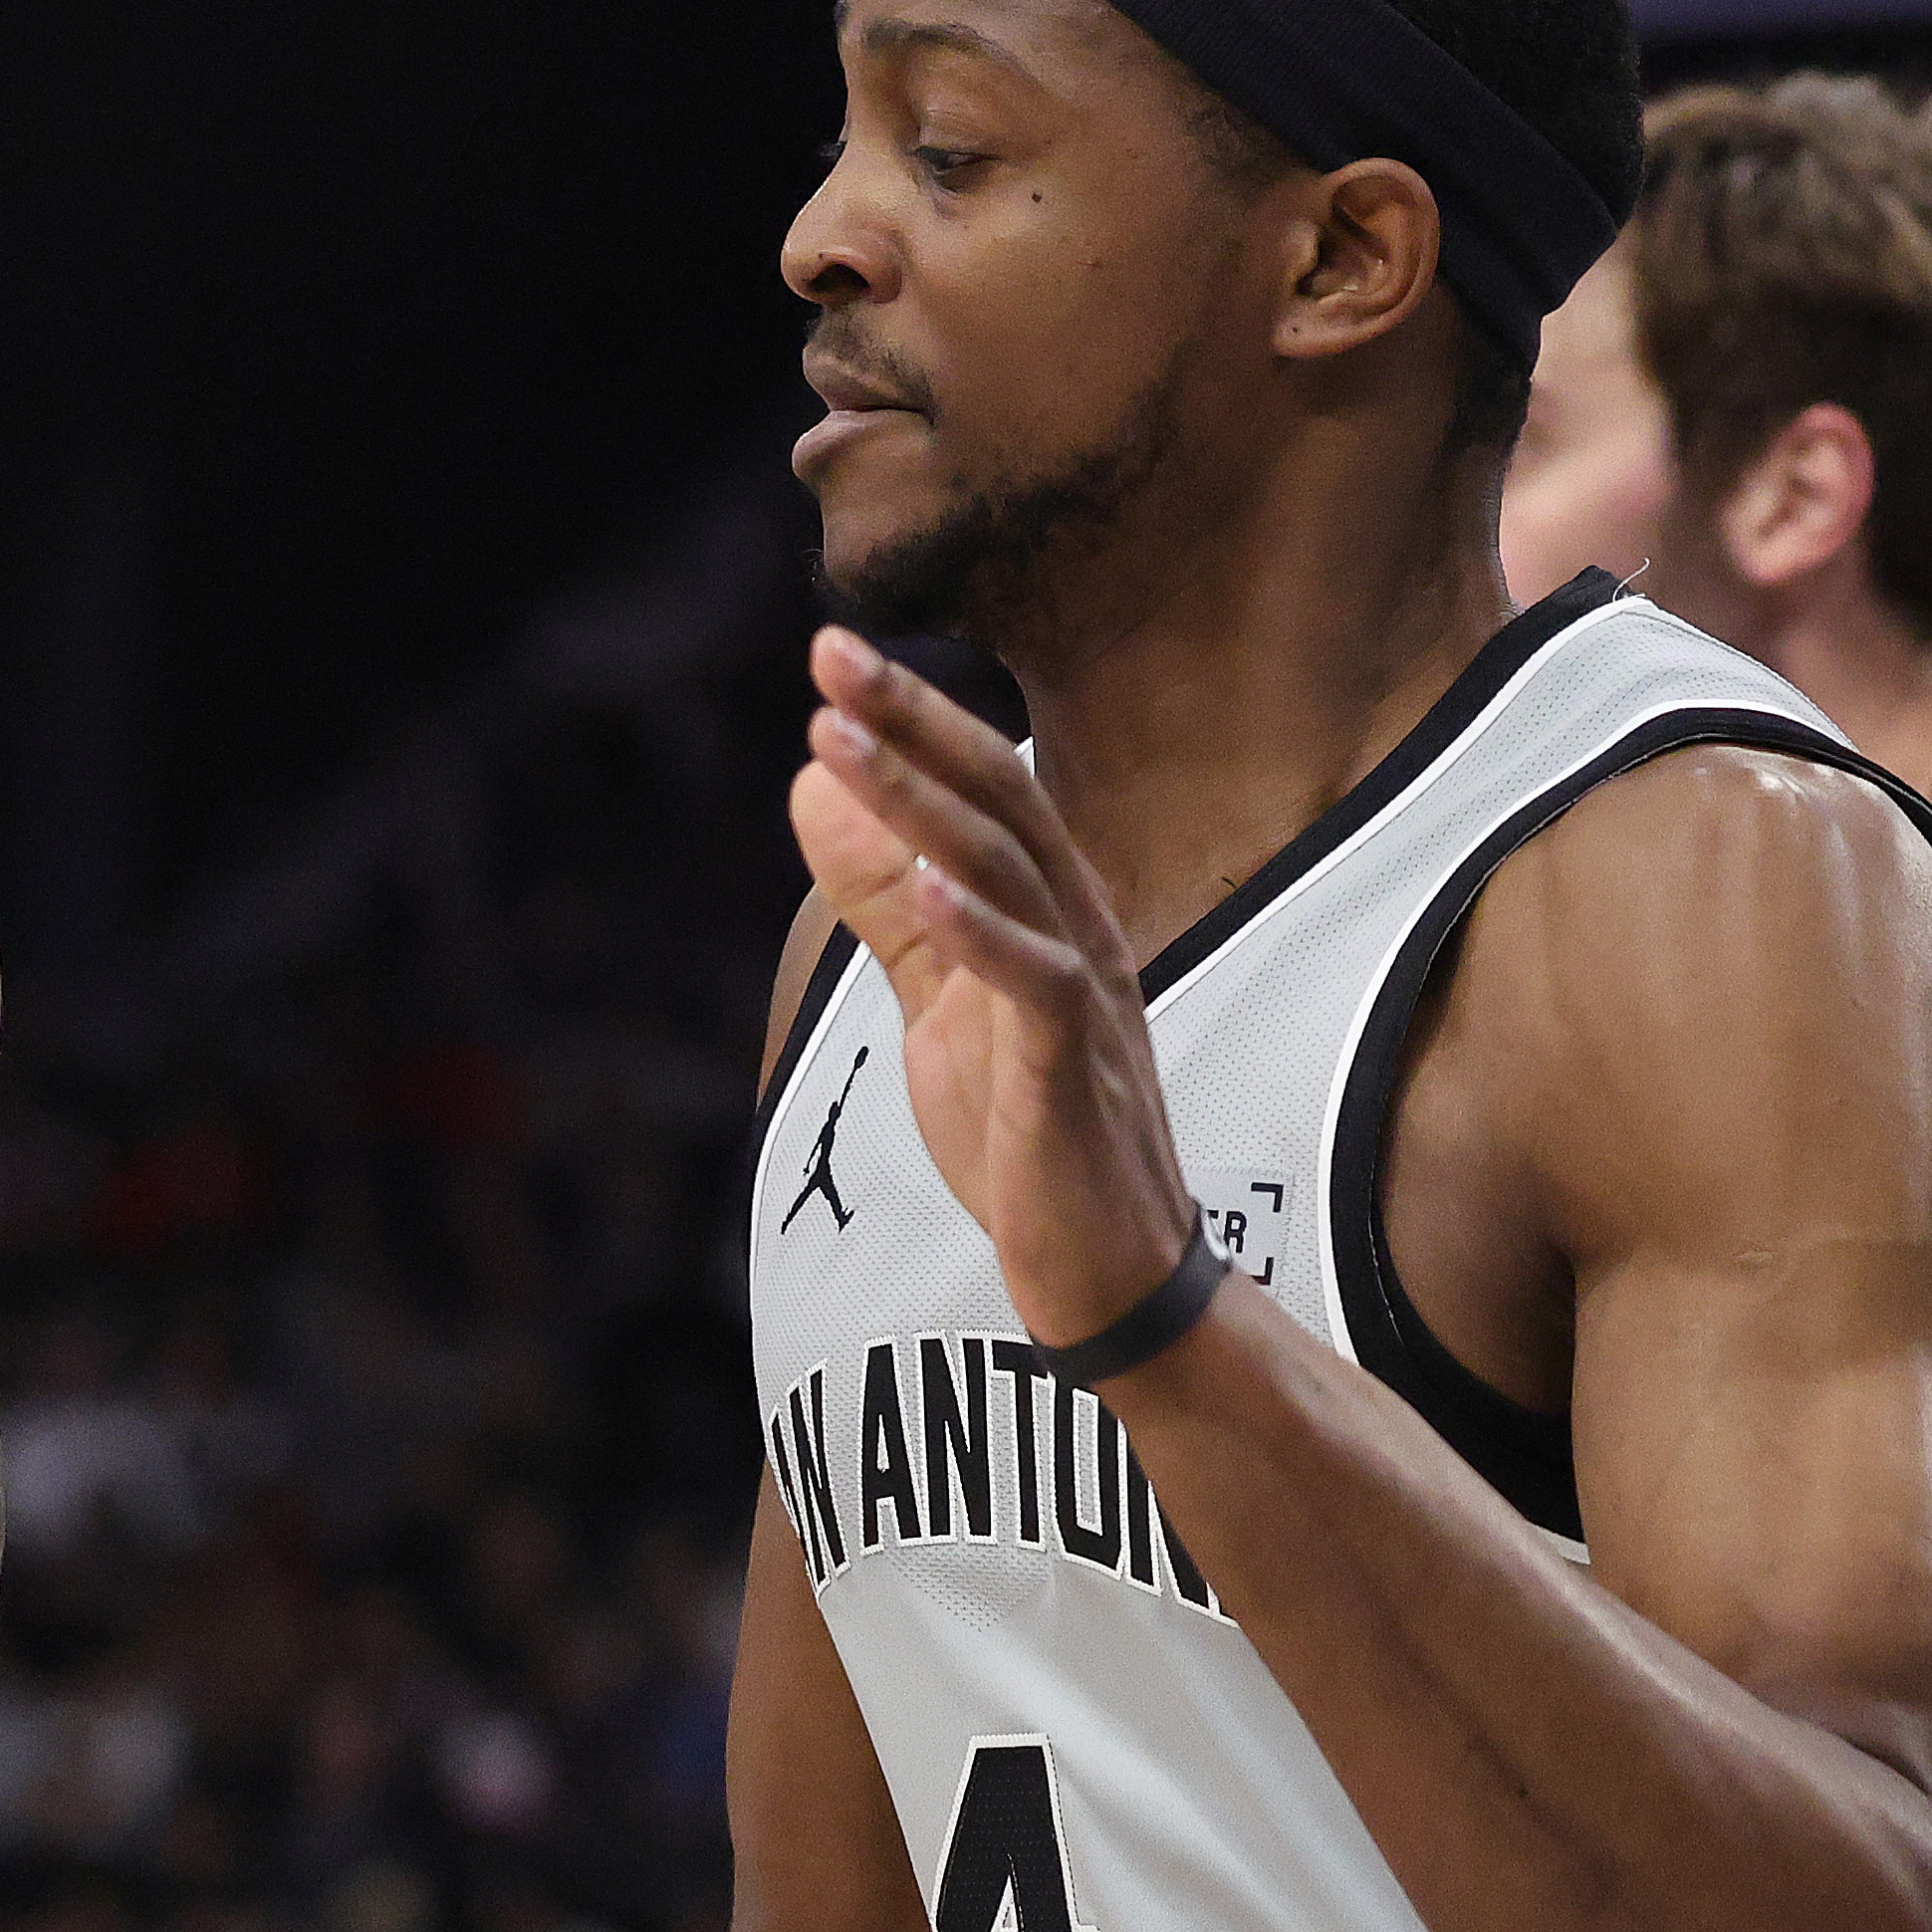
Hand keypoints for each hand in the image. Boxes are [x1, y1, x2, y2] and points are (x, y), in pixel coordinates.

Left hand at [784, 628, 1203, 1352]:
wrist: (1111, 1279)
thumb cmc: (1033, 1142)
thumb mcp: (941, 1009)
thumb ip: (889, 908)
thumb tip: (820, 794)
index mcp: (1052, 915)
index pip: (984, 790)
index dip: (911, 720)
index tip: (831, 656)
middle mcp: (1081, 936)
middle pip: (1000, 802)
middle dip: (913, 724)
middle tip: (829, 652)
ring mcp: (1086, 1004)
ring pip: (1009, 877)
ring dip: (923, 805)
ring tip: (843, 740)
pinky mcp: (1078, 1081)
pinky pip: (1038, 989)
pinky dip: (982, 932)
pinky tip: (926, 883)